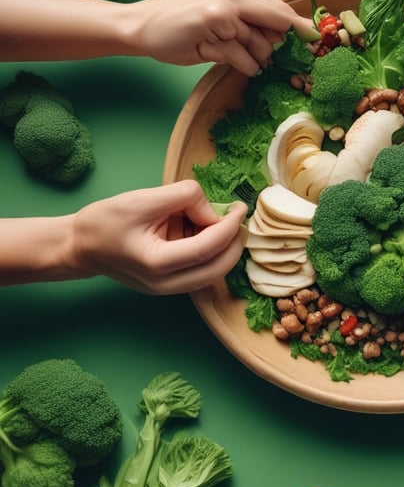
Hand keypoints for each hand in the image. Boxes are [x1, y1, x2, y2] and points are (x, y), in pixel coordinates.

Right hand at [72, 180, 247, 294]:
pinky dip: (211, 252)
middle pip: (218, 268)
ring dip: (224, 248)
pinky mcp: (171, 284)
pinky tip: (202, 230)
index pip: (207, 248)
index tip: (240, 207)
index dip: (229, 227)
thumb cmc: (105, 221)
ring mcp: (168, 289)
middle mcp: (166, 284)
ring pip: (213, 272)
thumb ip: (182, 197)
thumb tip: (213, 209)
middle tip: (238, 216)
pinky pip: (201, 271)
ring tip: (216, 220)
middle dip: (234, 242)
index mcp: (157, 263)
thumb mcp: (143, 199)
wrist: (80, 246)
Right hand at [128, 0, 315, 75]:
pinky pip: (243, 57)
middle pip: (278, 26)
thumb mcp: (222, 17)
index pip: (282, 10)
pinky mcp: (214, 23)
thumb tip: (288, 39)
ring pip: (262, 46)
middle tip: (262, 56)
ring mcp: (226, 6)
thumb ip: (253, 23)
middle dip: (276, 47)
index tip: (316, 43)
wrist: (142, 26)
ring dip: (253, 58)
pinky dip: (240, 65)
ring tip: (230, 52)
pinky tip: (222, 57)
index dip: (300, 29)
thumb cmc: (183, 24)